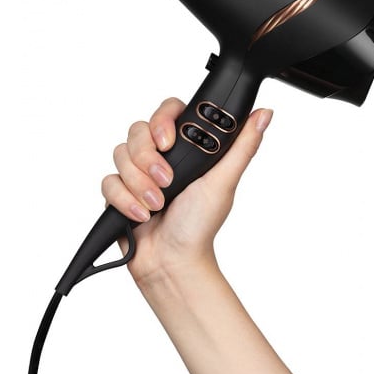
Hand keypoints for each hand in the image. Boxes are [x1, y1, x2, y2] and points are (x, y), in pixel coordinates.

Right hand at [101, 97, 272, 283]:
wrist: (173, 261)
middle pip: (138, 131)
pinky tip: (142, 215)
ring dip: (139, 183)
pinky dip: (125, 200)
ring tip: (157, 203)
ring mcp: (136, 173)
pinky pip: (108, 181)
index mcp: (184, 149)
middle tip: (167, 180)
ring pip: (121, 154)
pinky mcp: (119, 191)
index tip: (168, 142)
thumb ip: (243, 145)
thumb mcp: (225, 181)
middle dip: (149, 159)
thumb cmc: (200, 224)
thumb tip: (264, 115)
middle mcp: (158, 156)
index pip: (166, 112)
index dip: (162, 120)